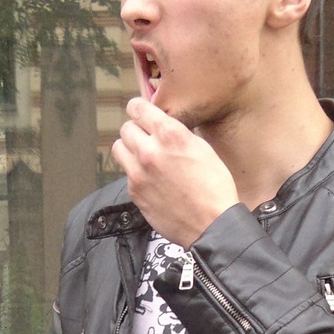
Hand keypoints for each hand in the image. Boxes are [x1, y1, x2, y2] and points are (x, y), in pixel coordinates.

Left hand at [111, 98, 236, 246]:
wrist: (211, 225)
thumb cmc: (215, 187)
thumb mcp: (203, 148)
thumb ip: (178, 133)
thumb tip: (164, 126)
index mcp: (169, 134)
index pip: (138, 108)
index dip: (139, 108)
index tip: (142, 113)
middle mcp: (149, 151)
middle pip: (125, 128)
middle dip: (136, 130)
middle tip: (147, 138)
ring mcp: (138, 174)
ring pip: (118, 149)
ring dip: (129, 149)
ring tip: (143, 156)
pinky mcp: (135, 193)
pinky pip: (127, 173)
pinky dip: (135, 172)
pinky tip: (152, 179)